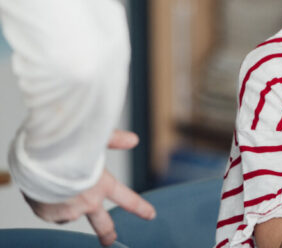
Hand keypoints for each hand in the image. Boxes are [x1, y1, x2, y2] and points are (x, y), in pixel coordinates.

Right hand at [23, 130, 155, 245]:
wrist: (37, 160)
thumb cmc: (67, 148)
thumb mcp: (96, 138)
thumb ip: (115, 140)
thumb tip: (134, 140)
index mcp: (103, 185)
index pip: (127, 199)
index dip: (139, 208)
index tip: (150, 215)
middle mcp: (88, 202)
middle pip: (103, 224)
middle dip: (107, 233)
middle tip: (109, 240)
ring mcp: (68, 211)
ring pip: (72, 213)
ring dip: (69, 206)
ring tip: (61, 184)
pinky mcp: (49, 215)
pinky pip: (52, 211)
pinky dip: (50, 203)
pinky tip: (47, 188)